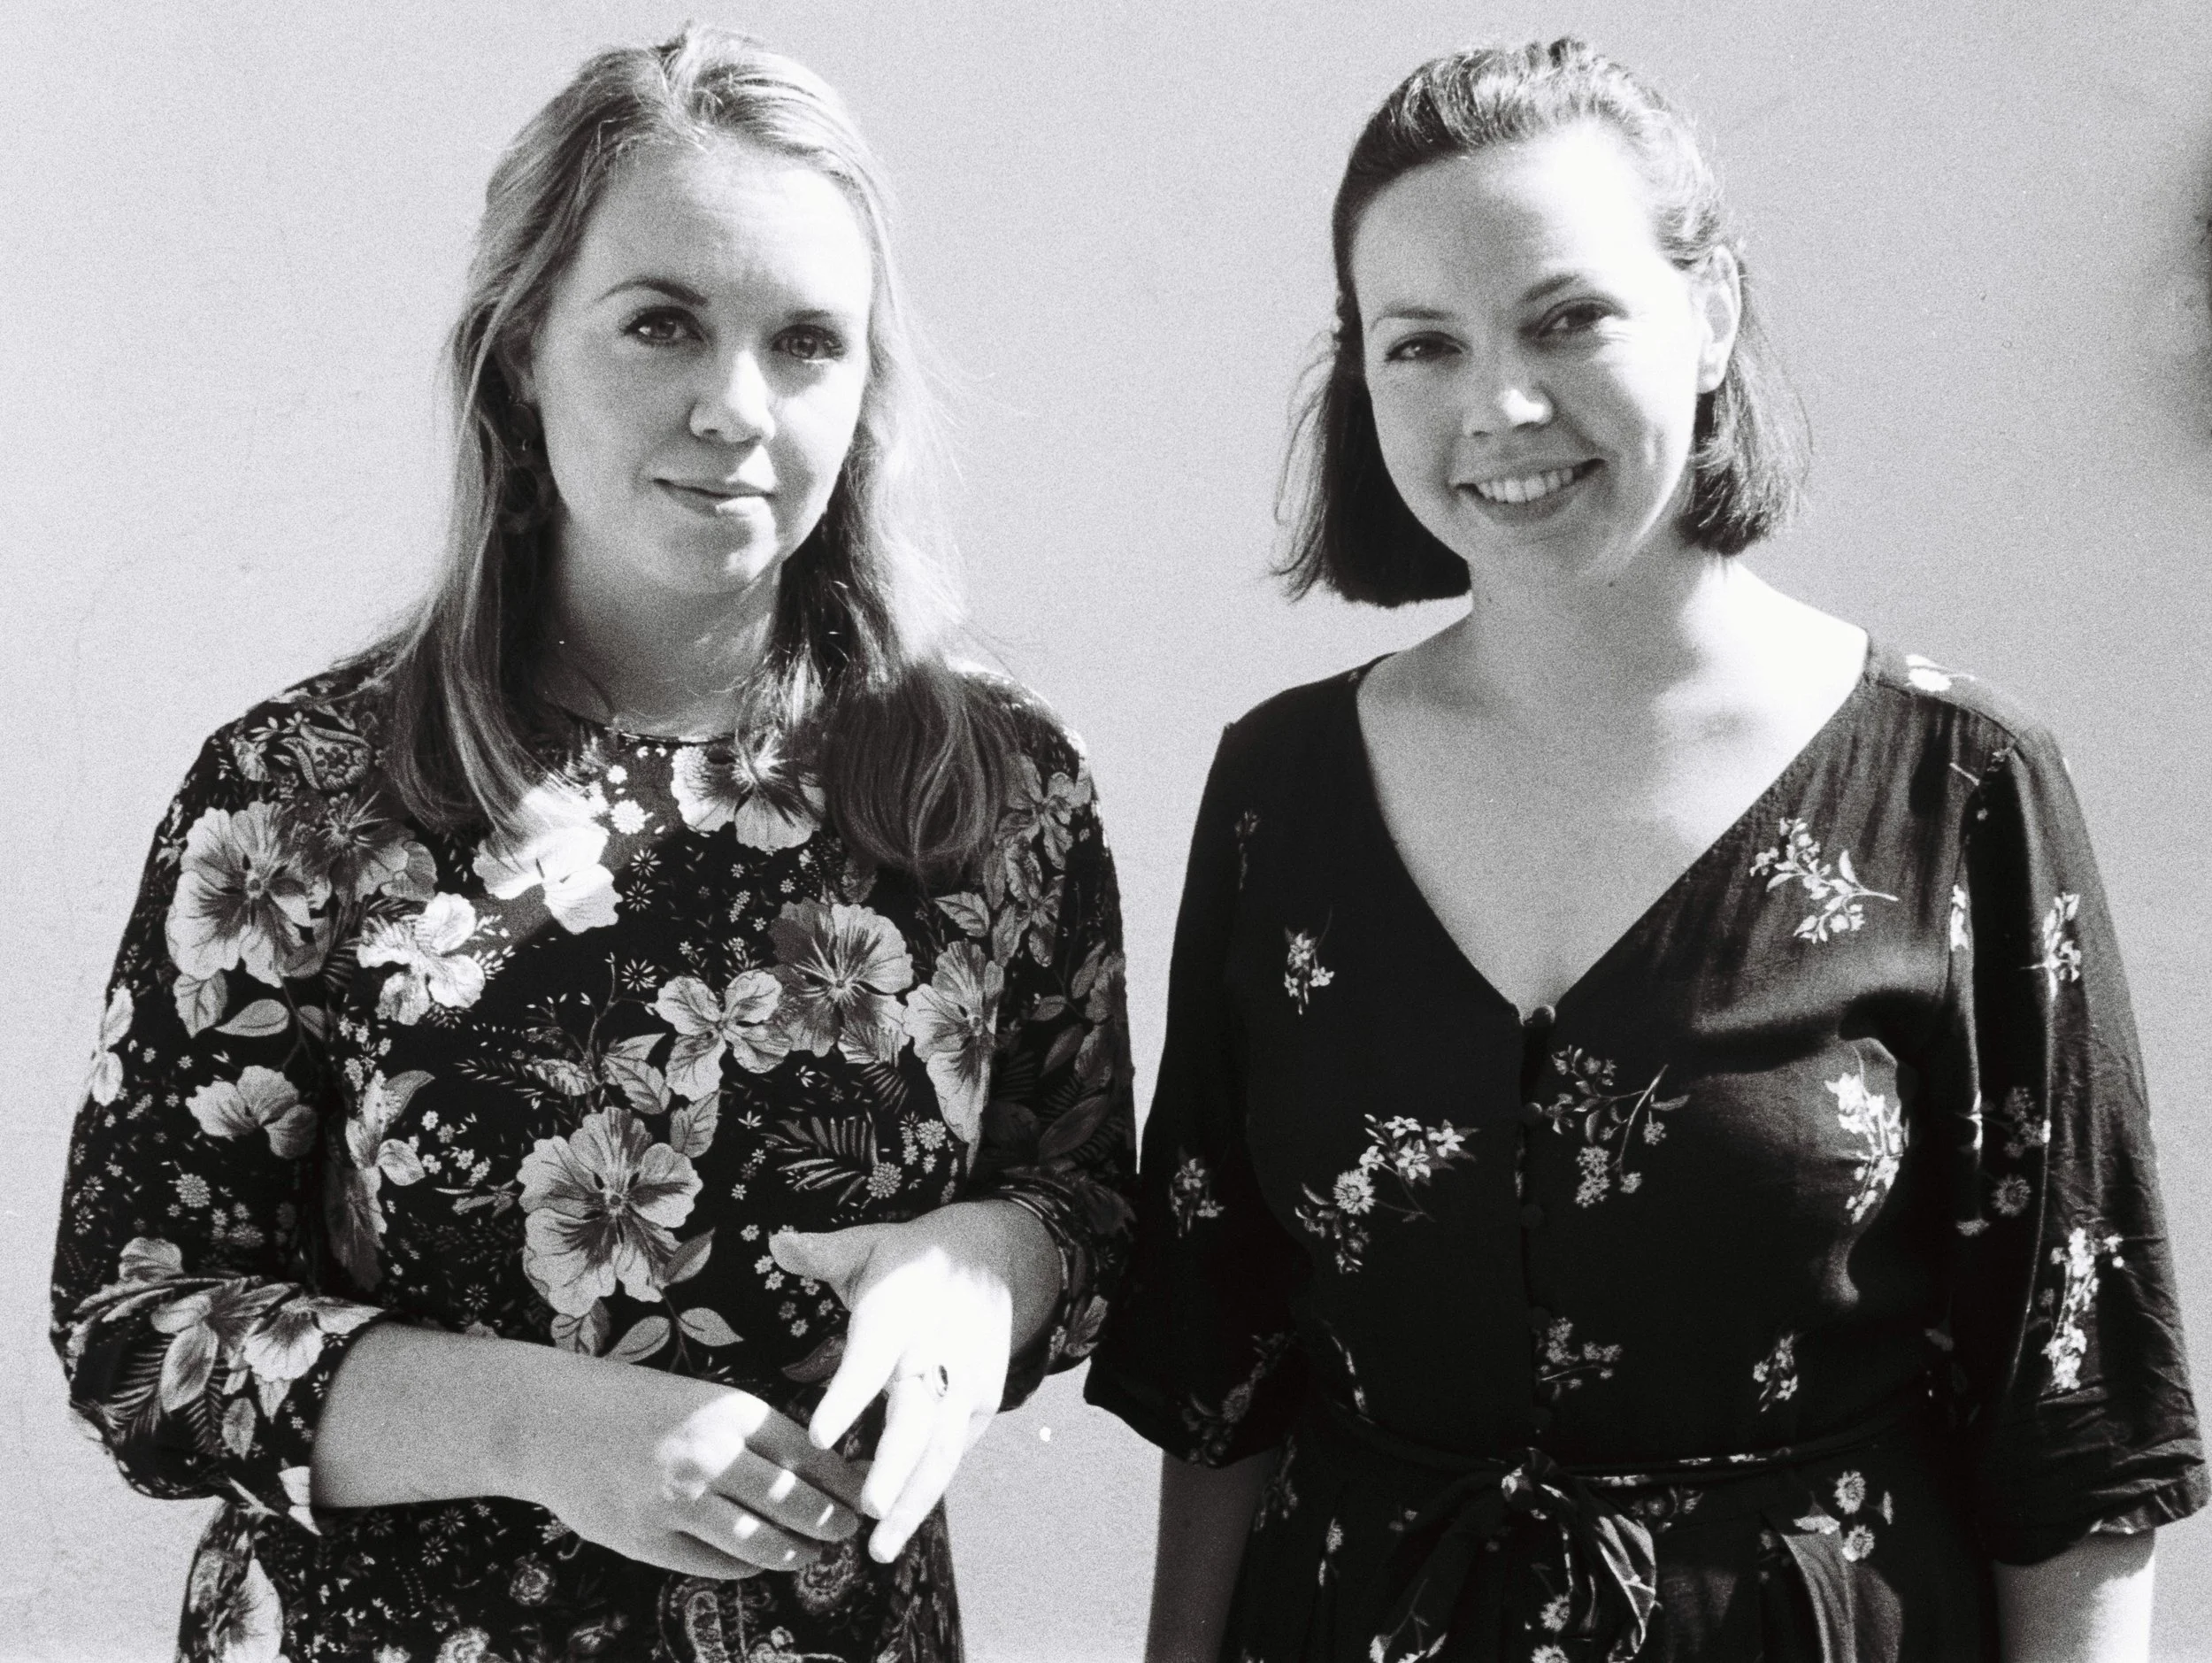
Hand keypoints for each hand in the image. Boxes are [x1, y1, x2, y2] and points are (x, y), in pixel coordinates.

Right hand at [515, 1348, 866, 1579]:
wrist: (550, 1418)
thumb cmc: (637, 1404)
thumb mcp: (704, 1402)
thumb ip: (755, 1436)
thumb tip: (821, 1473)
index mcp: (730, 1412)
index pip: (810, 1457)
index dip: (844, 1485)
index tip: (866, 1498)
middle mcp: (709, 1455)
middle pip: (794, 1505)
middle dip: (830, 1524)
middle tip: (847, 1534)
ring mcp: (675, 1501)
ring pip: (759, 1545)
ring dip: (792, 1554)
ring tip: (808, 1554)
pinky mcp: (645, 1538)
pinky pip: (713, 1564)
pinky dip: (743, 1567)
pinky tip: (755, 1563)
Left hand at [771, 1199, 1060, 1561]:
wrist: (996, 1257)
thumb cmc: (913, 1259)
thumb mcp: (870, 1244)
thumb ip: (823, 1252)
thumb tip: (776, 1241)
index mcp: (899, 1314)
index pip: (871, 1359)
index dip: (848, 1398)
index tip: (819, 1435)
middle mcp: (936, 1353)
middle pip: (917, 1417)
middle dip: (894, 1465)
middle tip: (865, 1507)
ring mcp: (965, 1382)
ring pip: (941, 1450)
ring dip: (912, 1501)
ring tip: (880, 1547)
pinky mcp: (981, 1403)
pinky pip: (952, 1455)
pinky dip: (926, 1490)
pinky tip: (897, 1523)